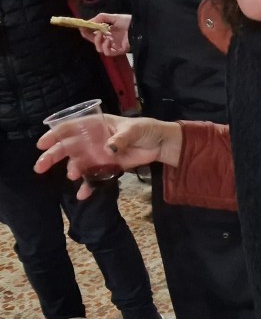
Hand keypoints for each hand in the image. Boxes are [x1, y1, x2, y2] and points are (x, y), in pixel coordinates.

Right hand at [36, 116, 181, 198]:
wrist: (161, 144)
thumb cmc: (146, 129)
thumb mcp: (134, 129)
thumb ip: (121, 139)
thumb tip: (108, 149)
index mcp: (96, 125)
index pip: (70, 127)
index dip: (55, 135)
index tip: (43, 144)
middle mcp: (92, 140)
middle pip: (68, 147)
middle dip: (53, 155)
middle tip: (41, 166)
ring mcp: (98, 155)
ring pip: (79, 163)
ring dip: (72, 169)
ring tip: (73, 175)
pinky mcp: (108, 167)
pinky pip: (94, 177)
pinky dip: (88, 186)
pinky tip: (83, 194)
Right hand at [84, 13, 131, 55]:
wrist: (140, 26)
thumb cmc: (129, 21)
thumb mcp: (113, 17)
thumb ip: (101, 18)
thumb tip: (89, 22)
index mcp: (107, 32)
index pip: (93, 33)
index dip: (86, 30)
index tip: (81, 26)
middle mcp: (109, 39)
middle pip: (94, 41)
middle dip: (88, 35)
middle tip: (85, 30)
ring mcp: (114, 46)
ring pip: (99, 49)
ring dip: (97, 41)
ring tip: (101, 33)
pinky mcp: (119, 51)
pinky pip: (108, 53)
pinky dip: (105, 47)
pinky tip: (108, 40)